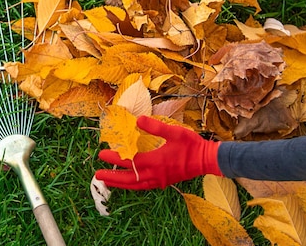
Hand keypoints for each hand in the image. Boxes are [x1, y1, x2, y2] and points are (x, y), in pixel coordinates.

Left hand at [95, 116, 221, 189]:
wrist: (208, 160)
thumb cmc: (192, 145)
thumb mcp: (174, 132)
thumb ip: (155, 127)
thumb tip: (138, 119)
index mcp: (155, 161)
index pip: (130, 161)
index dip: (115, 158)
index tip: (102, 154)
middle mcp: (155, 174)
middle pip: (128, 178)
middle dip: (112, 177)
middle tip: (97, 175)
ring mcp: (159, 180)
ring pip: (135, 185)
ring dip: (120, 183)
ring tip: (108, 181)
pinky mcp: (163, 183)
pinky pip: (143, 186)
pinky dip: (132, 185)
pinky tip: (128, 182)